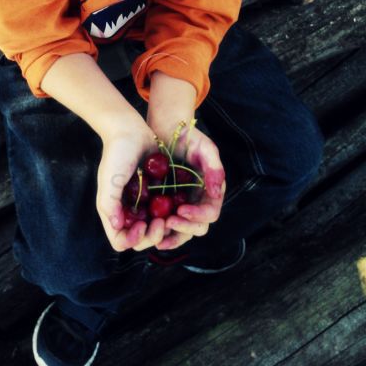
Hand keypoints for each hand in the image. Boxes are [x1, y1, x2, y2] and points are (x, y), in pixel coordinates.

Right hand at [96, 120, 166, 251]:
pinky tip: (179, 208)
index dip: (133, 239)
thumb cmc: (116, 154)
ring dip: (166, 229)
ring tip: (172, 216)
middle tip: (162, 221)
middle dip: (153, 235)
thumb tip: (117, 226)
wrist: (131, 132)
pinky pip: (167, 215)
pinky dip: (173, 216)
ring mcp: (143, 206)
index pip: (121, 241)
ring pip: (156, 231)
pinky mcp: (157, 197)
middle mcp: (128, 213)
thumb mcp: (110, 179)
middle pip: (141, 240)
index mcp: (113, 212)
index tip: (142, 225)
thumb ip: (110, 204)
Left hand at [156, 126, 225, 249]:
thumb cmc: (189, 137)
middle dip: (184, 228)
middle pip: (198, 227)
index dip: (198, 216)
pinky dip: (160, 230)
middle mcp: (199, 202)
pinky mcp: (167, 204)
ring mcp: (183, 204)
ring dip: (172, 235)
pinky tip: (148, 229)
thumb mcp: (206, 148)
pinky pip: (166, 223)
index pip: (210, 213)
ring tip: (158, 234)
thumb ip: (214, 169)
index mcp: (211, 192)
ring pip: (182, 230)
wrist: (168, 130)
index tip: (181, 210)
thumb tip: (217, 193)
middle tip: (168, 222)